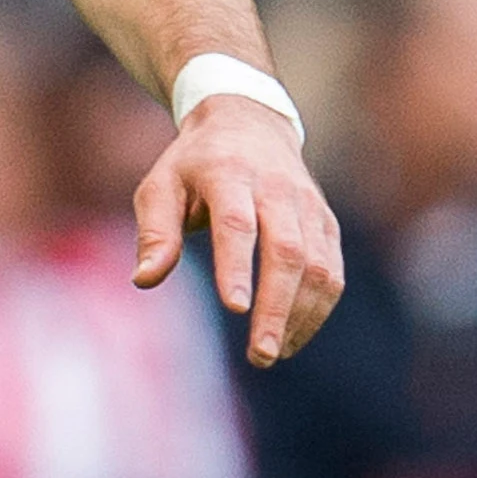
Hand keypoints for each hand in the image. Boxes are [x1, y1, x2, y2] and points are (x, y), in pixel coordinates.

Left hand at [130, 96, 343, 367]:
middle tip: (260, 354)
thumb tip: (144, 280)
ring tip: (274, 352)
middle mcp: (277, 189)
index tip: (234, 308)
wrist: (249, 123)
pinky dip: (318, 307)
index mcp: (229, 175)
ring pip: (318, 265)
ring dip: (301, 314)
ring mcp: (308, 206)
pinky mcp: (326, 222)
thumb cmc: (192, 165)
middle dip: (277, 307)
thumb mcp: (159, 185)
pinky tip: (293, 336)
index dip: (237, 266)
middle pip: (287, 252)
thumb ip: (155, 232)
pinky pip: (332, 269)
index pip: (237, 224)